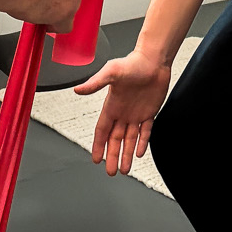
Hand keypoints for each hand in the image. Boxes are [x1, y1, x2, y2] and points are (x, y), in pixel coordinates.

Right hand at [72, 49, 170, 175]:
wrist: (153, 59)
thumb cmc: (132, 62)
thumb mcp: (111, 72)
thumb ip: (95, 83)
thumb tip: (78, 90)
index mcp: (111, 105)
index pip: (102, 131)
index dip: (98, 145)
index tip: (96, 159)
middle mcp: (122, 112)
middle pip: (115, 140)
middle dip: (112, 156)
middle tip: (111, 172)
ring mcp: (136, 113)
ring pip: (130, 139)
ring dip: (127, 154)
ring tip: (125, 169)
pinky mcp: (150, 111)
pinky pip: (146, 131)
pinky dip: (143, 142)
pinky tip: (140, 153)